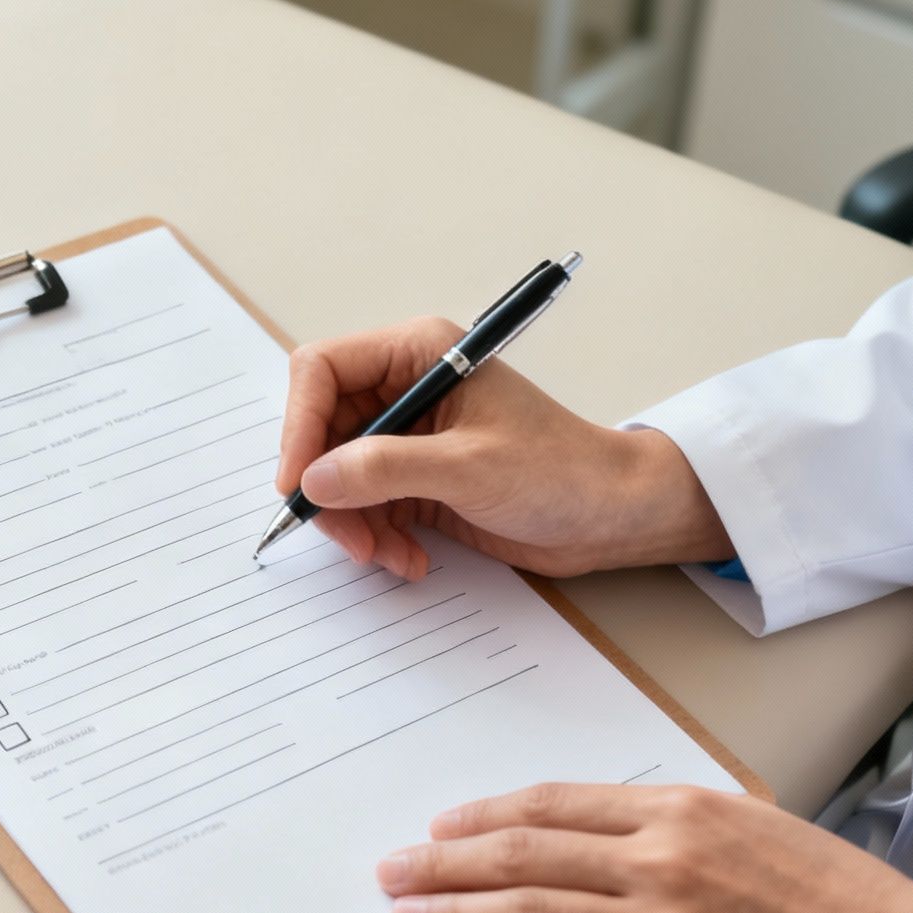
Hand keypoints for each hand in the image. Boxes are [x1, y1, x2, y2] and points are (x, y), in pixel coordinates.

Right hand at [277, 317, 733, 578]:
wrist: (613, 516)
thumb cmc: (561, 470)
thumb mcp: (468, 467)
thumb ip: (384, 469)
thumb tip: (314, 479)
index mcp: (418, 354)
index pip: (322, 371)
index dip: (299, 425)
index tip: (299, 482)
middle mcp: (406, 388)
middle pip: (322, 430)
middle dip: (327, 488)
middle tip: (345, 535)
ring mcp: (409, 436)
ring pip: (337, 476)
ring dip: (353, 523)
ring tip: (386, 555)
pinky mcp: (416, 479)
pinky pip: (365, 506)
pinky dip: (376, 537)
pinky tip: (408, 558)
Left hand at [378, 783, 912, 912]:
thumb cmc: (821, 890)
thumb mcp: (738, 821)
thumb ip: (656, 820)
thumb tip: (576, 827)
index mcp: (673, 810)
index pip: (549, 804)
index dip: (482, 815)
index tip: (440, 824)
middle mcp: (657, 860)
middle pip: (521, 854)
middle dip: (444, 860)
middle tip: (395, 866)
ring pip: (529, 912)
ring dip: (455, 912)